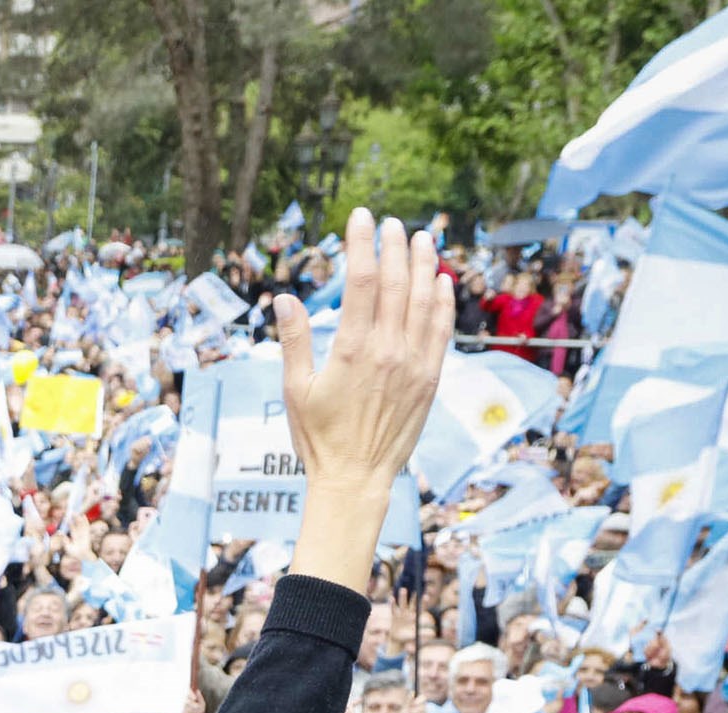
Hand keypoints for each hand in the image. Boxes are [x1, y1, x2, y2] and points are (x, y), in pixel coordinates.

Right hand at [278, 213, 452, 588]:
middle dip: (395, 245)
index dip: (363, 243)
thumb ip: (294, 340)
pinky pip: (441, 329)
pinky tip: (441, 281)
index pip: (362, 280)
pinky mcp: (430, 378)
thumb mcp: (295, 390)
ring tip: (423, 237)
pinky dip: (443, 301)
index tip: (362, 217)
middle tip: (392, 222)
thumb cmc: (318, 437)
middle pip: (398, 282)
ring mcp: (414, 363)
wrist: (355, 479)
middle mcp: (389, 350)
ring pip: (425, 299)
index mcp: (352, 349)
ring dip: (425, 264)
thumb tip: (284, 299)